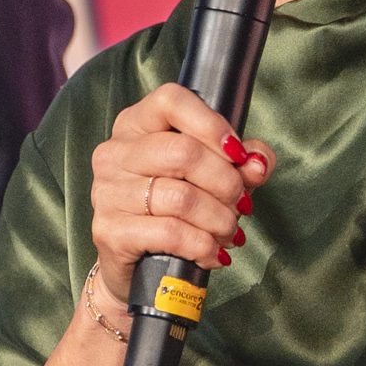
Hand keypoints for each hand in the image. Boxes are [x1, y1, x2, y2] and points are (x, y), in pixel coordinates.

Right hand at [89, 82, 275, 310]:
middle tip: (241, 205)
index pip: (172, 101)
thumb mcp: (211, 177)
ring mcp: (107, 192)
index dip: (213, 125)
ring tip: (230, 232)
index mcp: (136, 125)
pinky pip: (170, 233)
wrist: (135, 265)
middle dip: (226, 182)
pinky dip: (202, 246)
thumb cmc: (173, 211)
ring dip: (220, 220)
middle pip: (184, 153)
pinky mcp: (110, 231)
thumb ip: (241, 162)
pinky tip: (213, 253)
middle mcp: (115, 153)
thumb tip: (258, 163)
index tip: (238, 155)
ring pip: (181, 198)